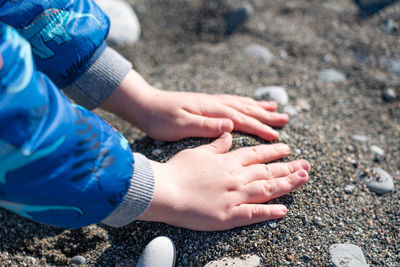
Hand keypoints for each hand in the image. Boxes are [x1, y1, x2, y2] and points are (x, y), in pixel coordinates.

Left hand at [101, 70, 288, 140]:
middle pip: (247, 109)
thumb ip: (206, 125)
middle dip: (267, 116)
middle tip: (286, 120)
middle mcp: (215, 104)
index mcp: (212, 111)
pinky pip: (232, 101)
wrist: (146, 104)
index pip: (242, 120)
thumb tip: (231, 125)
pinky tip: (249, 104)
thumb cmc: (161, 119)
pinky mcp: (207, 103)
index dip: (260, 129)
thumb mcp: (181, 126)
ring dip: (259, 107)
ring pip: (242, 104)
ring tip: (276, 108)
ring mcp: (212, 102)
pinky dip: (245, 103)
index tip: (277, 137)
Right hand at [138, 133, 309, 230]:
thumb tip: (229, 134)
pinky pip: (255, 214)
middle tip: (306, 165)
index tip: (287, 149)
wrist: (165, 190)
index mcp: (228, 162)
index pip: (256, 154)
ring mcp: (235, 197)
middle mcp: (236, 177)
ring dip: (287, 184)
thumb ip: (217, 145)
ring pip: (267, 189)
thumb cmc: (178, 170)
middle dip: (289, 167)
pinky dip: (270, 212)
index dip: (273, 152)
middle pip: (268, 171)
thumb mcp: (198, 151)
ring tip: (303, 179)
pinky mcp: (229, 215)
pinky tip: (283, 210)